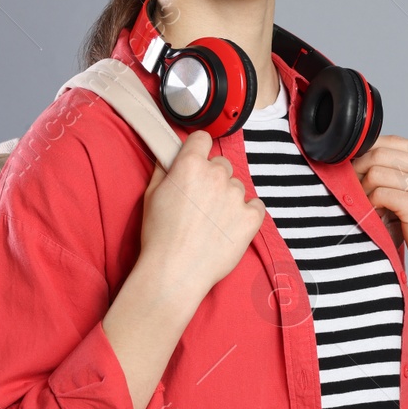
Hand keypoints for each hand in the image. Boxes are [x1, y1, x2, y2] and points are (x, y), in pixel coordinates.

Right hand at [139, 130, 266, 299]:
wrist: (175, 271)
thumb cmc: (159, 236)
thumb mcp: (151, 195)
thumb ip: (164, 169)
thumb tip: (170, 156)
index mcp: (190, 165)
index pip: (202, 138)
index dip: (198, 149)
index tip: (196, 160)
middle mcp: (216, 175)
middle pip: (221, 165)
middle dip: (212, 178)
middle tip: (200, 202)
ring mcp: (236, 196)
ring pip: (237, 186)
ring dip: (228, 197)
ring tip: (212, 221)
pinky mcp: (251, 217)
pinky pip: (256, 205)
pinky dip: (247, 213)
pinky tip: (230, 226)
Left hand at [351, 135, 407, 288]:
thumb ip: (402, 167)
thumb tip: (359, 150)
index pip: (391, 140)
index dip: (367, 153)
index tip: (356, 170)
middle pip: (380, 153)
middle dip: (359, 170)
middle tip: (353, 188)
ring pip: (376, 172)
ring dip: (363, 190)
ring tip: (367, 204)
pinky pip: (378, 193)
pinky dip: (370, 204)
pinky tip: (374, 214)